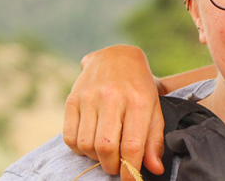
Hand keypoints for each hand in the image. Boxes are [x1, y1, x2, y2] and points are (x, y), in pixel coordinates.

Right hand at [63, 45, 165, 174]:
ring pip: (86, 145)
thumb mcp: (154, 109)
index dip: (130, 170)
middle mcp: (112, 98)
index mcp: (138, 101)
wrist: (116, 56)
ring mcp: (89, 97)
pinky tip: (90, 142)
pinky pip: (69, 137)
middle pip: (106, 148)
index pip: (132, 145)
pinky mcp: (72, 99)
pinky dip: (79, 148)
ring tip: (105, 152)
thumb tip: (153, 169)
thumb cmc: (139, 87)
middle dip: (112, 166)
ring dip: (96, 158)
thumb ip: (154, 141)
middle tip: (118, 165)